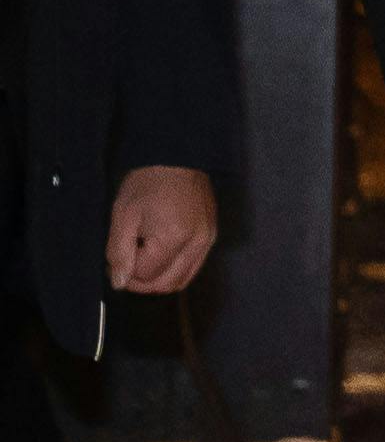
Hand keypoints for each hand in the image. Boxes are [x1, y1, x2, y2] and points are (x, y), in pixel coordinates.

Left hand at [107, 166, 213, 295]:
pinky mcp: (211, 236)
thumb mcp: (123, 215)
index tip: (116, 257)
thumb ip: (118, 252)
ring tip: (141, 261)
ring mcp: (208, 241)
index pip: (147, 275)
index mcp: (174, 238)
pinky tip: (159, 256)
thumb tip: (119, 282)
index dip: (126, 271)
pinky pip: (193, 266)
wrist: (177, 158)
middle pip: (167, 283)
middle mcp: (198, 244)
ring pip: (182, 280)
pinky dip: (174, 270)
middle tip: (125, 266)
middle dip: (141, 282)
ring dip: (158, 279)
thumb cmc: (147, 182)